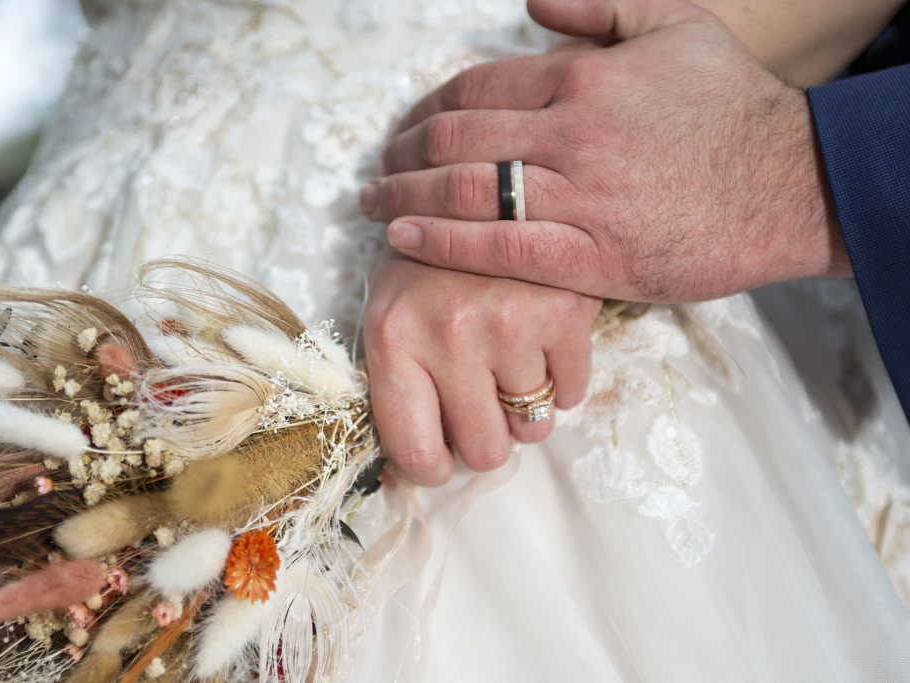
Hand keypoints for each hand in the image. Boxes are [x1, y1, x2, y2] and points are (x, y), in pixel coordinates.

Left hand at [359, 0, 849, 302]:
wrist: (792, 184)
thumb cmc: (735, 107)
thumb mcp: (674, 27)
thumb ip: (598, 9)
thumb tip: (530, 1)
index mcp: (581, 79)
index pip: (472, 88)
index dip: (423, 109)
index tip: (403, 128)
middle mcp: (569, 133)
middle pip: (453, 138)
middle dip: (400, 153)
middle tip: (375, 168)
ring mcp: (578, 196)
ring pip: (465, 191)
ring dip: (403, 196)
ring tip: (371, 203)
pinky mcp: (591, 257)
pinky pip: (498, 248)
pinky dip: (442, 241)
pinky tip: (402, 238)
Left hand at [364, 252, 599, 485]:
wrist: (479, 190)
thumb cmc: (426, 266)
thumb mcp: (389, 318)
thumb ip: (393, 394)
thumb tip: (403, 478)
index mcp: (394, 339)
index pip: (418, 454)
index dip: (433, 468)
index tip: (441, 455)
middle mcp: (451, 334)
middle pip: (486, 452)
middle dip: (484, 438)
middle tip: (480, 402)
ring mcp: (512, 321)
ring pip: (534, 429)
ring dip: (523, 409)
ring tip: (508, 365)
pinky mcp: (566, 308)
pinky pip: (573, 394)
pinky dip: (561, 383)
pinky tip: (541, 349)